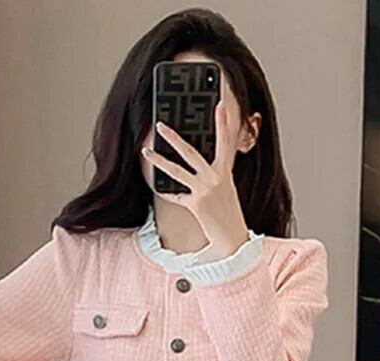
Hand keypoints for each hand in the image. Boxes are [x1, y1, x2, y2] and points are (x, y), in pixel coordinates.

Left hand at [141, 102, 249, 258]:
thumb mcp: (227, 186)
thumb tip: (200, 158)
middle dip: (174, 137)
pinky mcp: (194, 205)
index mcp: (225, 171)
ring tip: (146, 150)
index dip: (222, 123)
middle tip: (161, 124)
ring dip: (159, 160)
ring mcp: (203, 191)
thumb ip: (217, 170)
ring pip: (176, 171)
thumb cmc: (229, 211)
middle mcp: (214, 178)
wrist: (233, 237)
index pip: (225, 142)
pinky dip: (166, 192)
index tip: (219, 104)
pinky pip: (176, 195)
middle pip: (190, 153)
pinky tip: (156, 186)